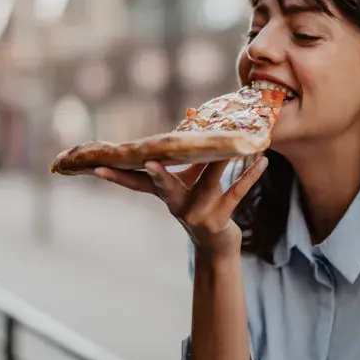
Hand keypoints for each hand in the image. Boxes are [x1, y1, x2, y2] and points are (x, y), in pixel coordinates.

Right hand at [92, 157, 268, 258]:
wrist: (216, 246)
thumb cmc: (201, 204)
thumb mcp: (189, 182)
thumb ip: (189, 156)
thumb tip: (192, 113)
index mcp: (165, 195)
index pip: (136, 184)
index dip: (117, 176)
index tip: (97, 168)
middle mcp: (177, 206)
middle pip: (164, 186)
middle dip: (158, 174)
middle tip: (149, 162)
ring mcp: (197, 214)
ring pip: (209, 182)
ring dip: (221, 161)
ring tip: (233, 144)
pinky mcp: (219, 220)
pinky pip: (236, 193)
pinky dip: (250, 176)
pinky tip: (262, 161)